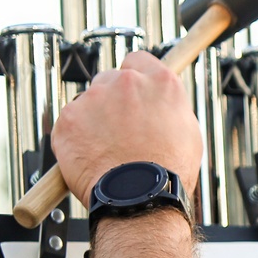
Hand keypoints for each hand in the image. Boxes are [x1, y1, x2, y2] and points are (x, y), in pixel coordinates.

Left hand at [50, 52, 203, 204]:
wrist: (140, 196)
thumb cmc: (167, 171)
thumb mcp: (188, 131)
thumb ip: (169, 107)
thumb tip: (161, 103)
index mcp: (160, 82)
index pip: (139, 60)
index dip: (135, 78)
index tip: (134, 92)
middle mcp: (126, 82)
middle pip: (110, 79)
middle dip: (113, 100)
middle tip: (121, 130)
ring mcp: (94, 98)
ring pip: (89, 101)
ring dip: (94, 119)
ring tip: (108, 150)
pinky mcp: (69, 117)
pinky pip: (70, 122)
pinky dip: (76, 137)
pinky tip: (93, 156)